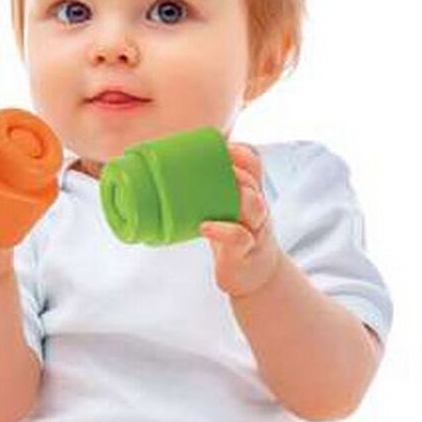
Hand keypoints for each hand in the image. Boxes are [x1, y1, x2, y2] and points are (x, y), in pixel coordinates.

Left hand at [200, 142, 282, 297]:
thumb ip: (210, 194)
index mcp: (251, 194)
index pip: (254, 165)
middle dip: (236, 171)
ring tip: (209, 192)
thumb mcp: (228, 212)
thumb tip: (163, 176)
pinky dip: (222, 231)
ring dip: (236, 196)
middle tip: (211, 166)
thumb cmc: (234, 238)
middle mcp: (258, 209)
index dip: (240, 152)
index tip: (220, 144)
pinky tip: (205, 226)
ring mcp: (255, 230)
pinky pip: (239, 238)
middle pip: (253, 183)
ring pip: (254, 206)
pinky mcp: (246, 252)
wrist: (255, 276)